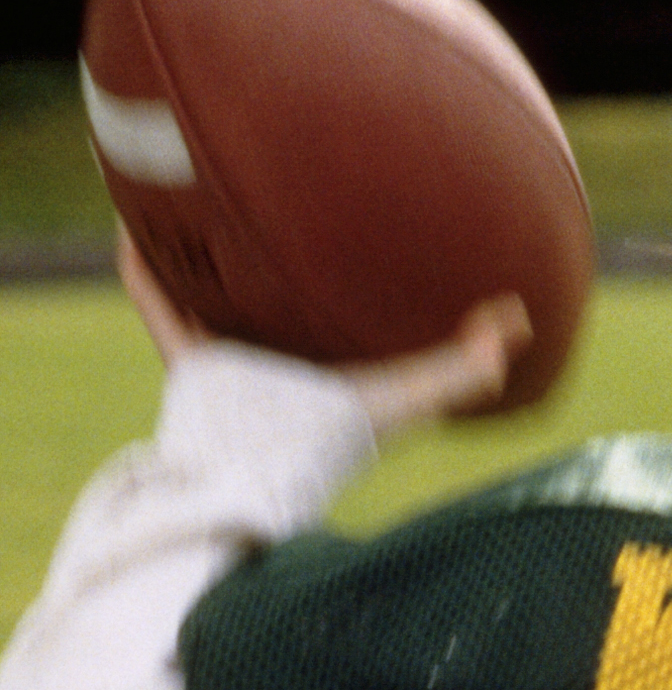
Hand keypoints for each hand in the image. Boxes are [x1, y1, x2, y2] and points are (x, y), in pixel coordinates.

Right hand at [117, 229, 533, 437]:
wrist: (259, 474)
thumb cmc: (336, 442)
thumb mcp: (409, 394)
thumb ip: (464, 366)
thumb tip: (518, 321)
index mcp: (337, 381)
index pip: (352, 334)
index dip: (364, 302)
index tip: (375, 251)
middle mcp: (286, 377)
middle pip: (281, 321)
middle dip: (276, 281)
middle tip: (276, 217)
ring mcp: (235, 376)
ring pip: (220, 315)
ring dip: (209, 274)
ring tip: (197, 216)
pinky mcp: (192, 372)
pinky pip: (166, 313)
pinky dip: (150, 278)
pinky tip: (136, 233)